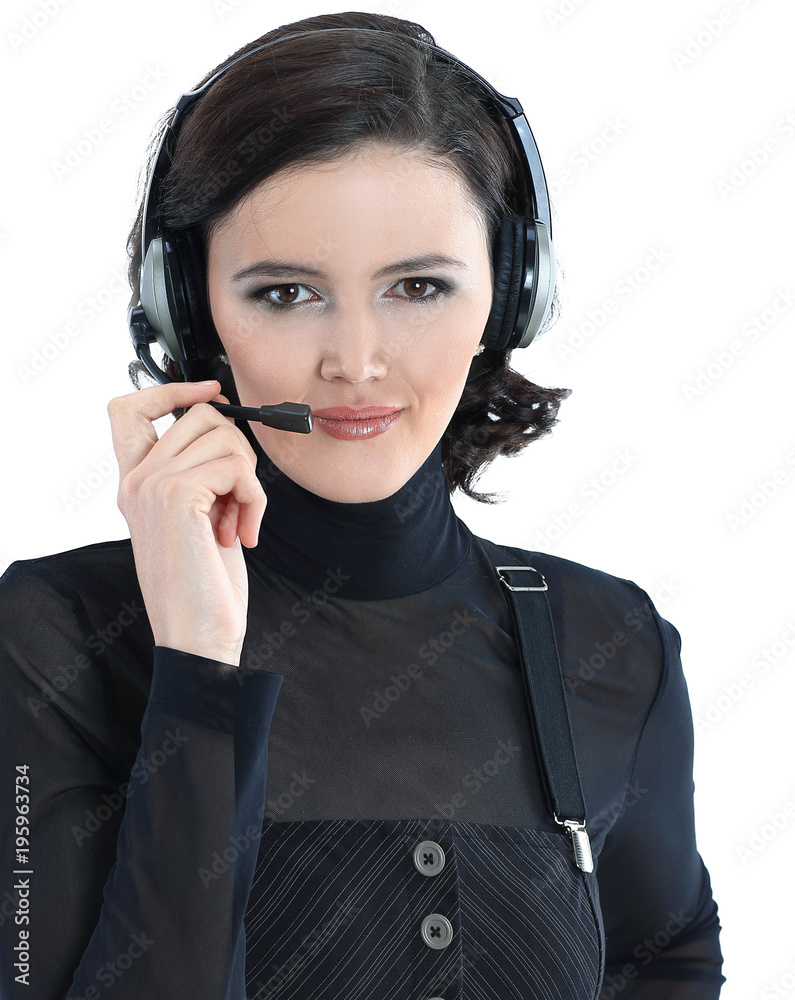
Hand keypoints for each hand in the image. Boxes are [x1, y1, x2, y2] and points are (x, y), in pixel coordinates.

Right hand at [107, 379, 265, 665]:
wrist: (197, 637)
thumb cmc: (205, 587)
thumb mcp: (199, 518)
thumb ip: (199, 473)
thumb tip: (225, 426)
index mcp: (135, 484)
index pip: (129, 408)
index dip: (172, 389)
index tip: (211, 392)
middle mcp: (136, 480)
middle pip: (199, 414)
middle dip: (237, 449)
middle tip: (237, 498)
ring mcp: (152, 485)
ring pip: (224, 436)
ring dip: (249, 479)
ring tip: (236, 521)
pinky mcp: (178, 496)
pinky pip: (239, 466)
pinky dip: (255, 499)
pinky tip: (242, 534)